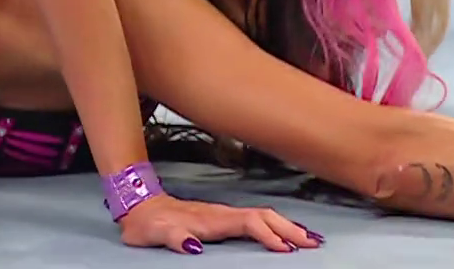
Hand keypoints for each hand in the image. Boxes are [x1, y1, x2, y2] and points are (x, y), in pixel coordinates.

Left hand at [119, 194, 320, 254]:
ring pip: (263, 216)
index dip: (268, 234)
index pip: (248, 223)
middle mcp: (221, 214)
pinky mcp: (223, 218)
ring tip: (309, 239)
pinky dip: (275, 225)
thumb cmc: (148, 223)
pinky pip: (256, 220)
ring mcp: (224, 214)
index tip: (286, 248)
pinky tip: (284, 233)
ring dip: (286, 226)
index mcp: (210, 219)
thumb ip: (173, 238)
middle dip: (288, 228)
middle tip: (313, 243)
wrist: (140, 204)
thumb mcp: (154, 233)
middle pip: (263, 216)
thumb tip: (193, 247)